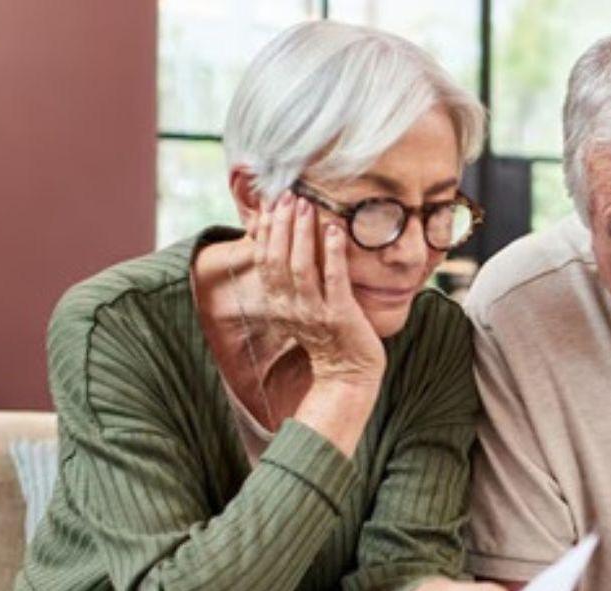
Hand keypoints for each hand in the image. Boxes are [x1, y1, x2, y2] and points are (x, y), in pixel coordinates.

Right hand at [250, 191, 384, 385]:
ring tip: (306, 204)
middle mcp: (291, 307)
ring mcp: (314, 312)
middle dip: (281, 224)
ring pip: (300, 266)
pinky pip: (334, 279)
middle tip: (288, 194)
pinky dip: (332, 252)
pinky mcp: (340, 315)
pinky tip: (335, 230)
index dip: (265, 230)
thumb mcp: (300, 308)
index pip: (264, 259)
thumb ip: (292, 282)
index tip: (269, 202)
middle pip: (277, 258)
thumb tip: (288, 244)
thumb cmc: (328, 337)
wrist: (347, 375)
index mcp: (279, 303)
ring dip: (301, 232)